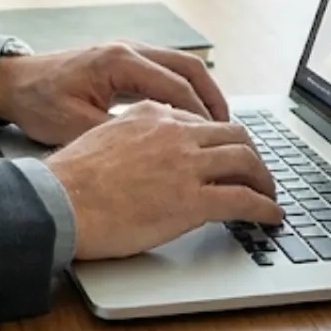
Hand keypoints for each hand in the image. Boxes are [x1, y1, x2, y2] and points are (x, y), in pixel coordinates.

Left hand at [0, 41, 227, 146]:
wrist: (11, 81)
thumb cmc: (38, 101)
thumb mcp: (74, 125)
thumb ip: (116, 137)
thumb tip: (155, 158)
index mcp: (119, 61)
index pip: (176, 87)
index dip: (201, 116)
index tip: (220, 142)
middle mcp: (128, 50)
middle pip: (189, 69)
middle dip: (213, 100)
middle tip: (232, 132)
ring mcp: (127, 52)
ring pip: (180, 67)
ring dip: (202, 94)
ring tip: (218, 127)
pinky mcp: (123, 62)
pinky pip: (165, 72)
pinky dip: (183, 92)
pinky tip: (188, 119)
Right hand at [44, 101, 281, 259]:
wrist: (59, 201)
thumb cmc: (71, 178)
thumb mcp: (102, 135)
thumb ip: (131, 133)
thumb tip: (145, 148)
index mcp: (152, 114)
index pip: (202, 120)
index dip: (222, 139)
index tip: (228, 153)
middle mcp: (174, 133)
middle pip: (234, 135)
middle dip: (252, 154)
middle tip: (257, 173)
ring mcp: (186, 165)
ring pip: (247, 162)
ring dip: (265, 180)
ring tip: (269, 196)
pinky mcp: (192, 200)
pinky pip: (244, 200)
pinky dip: (265, 208)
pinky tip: (271, 216)